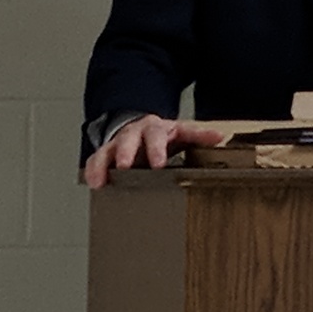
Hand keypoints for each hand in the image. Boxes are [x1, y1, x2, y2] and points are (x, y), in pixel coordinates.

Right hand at [83, 115, 226, 185]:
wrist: (140, 128)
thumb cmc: (162, 136)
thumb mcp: (181, 133)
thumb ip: (198, 136)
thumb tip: (219, 137)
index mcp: (155, 129)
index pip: (156, 136)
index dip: (156, 149)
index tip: (158, 163)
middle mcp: (134, 133)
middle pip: (128, 140)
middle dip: (126, 153)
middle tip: (126, 166)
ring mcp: (118, 143)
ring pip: (108, 150)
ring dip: (104, 164)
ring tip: (100, 180)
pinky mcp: (106, 153)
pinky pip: (96, 160)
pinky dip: (93, 170)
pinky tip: (93, 183)